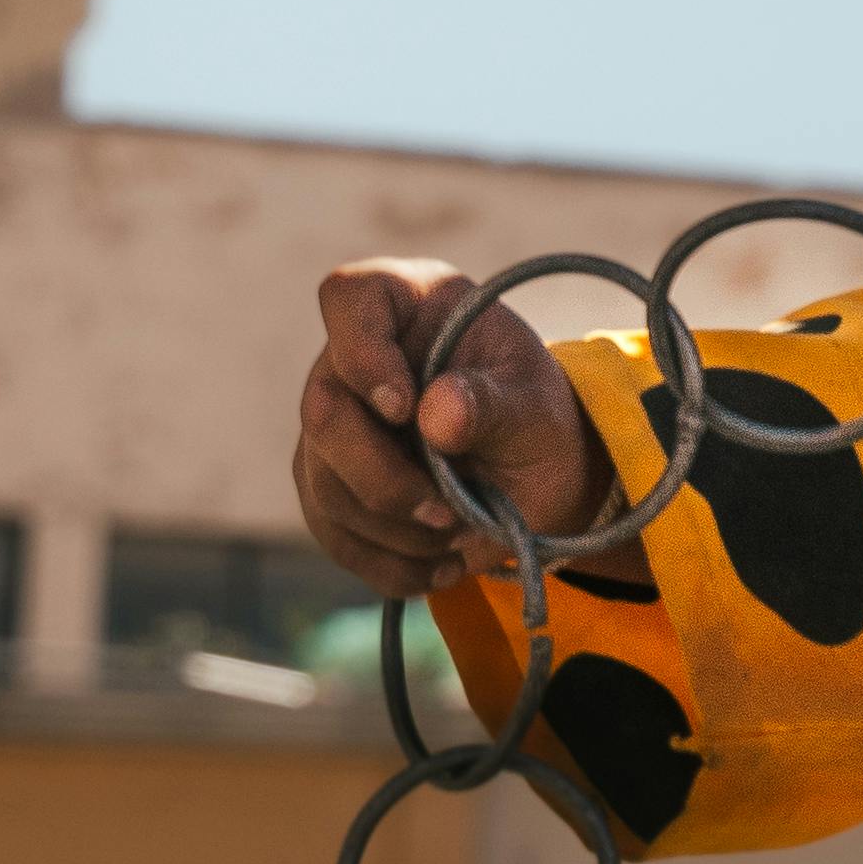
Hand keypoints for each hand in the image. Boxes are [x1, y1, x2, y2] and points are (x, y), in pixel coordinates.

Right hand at [297, 260, 623, 599]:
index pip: (350, 296)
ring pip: (326, 485)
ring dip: (396, 529)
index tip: (403, 406)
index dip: (362, 352)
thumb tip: (436, 413)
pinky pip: (336, 534)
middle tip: (447, 511)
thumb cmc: (538, 415)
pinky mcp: (328, 485)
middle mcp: (353, 361)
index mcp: (407, 305)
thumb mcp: (538, 404)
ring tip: (462, 533)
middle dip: (385, 478)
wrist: (538, 471)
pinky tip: (440, 568)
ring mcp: (333, 426)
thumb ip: (494, 402)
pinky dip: (389, 563)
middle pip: (323, 411)